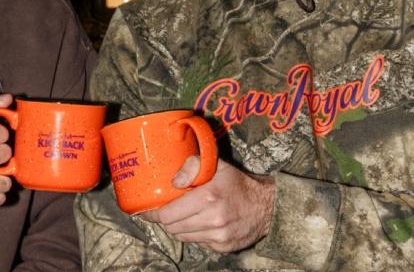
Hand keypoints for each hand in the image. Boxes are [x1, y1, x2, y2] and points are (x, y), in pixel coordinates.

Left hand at [140, 157, 275, 252]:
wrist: (266, 206)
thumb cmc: (237, 184)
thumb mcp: (217, 165)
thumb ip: (192, 165)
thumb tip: (174, 182)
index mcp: (208, 197)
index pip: (168, 214)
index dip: (154, 214)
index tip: (147, 211)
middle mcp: (213, 220)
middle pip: (172, 228)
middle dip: (165, 220)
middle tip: (165, 211)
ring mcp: (218, 237)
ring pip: (183, 237)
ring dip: (179, 227)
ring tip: (184, 214)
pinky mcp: (223, 247)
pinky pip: (198, 242)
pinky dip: (195, 233)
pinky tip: (201, 222)